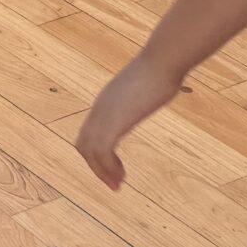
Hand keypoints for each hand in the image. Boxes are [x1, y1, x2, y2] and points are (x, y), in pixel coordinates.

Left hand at [73, 57, 183, 189]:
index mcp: (106, 100)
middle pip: (83, 143)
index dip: (97, 152)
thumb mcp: (150, 84)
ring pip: (89, 151)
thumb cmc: (163, 68)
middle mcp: (100, 108)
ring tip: (118, 184)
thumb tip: (163, 85)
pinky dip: (107, 168)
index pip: (90, 131)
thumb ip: (148, 91)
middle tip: (114, 182)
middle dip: (96, 166)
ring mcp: (104, 115)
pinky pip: (101, 152)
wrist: (162, 61)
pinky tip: (121, 177)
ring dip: (101, 172)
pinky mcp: (113, 123)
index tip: (114, 166)